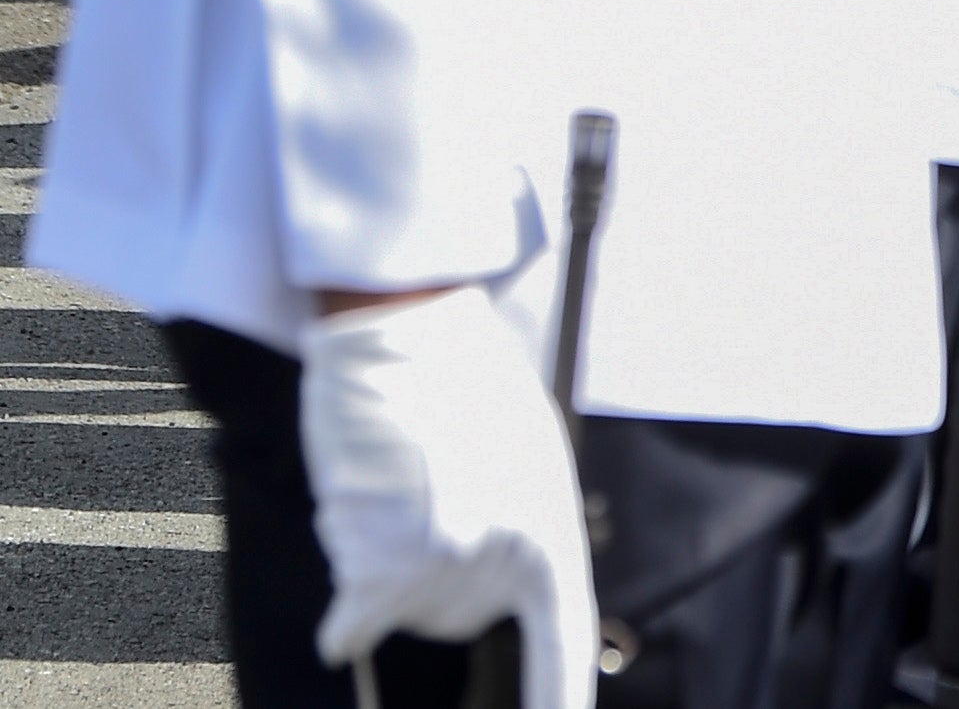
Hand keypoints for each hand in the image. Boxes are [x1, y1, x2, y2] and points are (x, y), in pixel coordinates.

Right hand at [299, 288, 597, 707]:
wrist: (411, 336)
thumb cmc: (465, 386)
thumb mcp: (525, 459)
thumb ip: (518, 528)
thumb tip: (496, 581)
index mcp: (554, 531)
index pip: (563, 638)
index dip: (558, 695)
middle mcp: (511, 560)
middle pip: (460, 618)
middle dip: (437, 573)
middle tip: (426, 496)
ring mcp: (452, 569)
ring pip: (405, 612)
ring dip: (387, 568)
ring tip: (394, 491)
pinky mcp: (389, 568)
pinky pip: (354, 627)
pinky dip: (343, 620)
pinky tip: (343, 592)